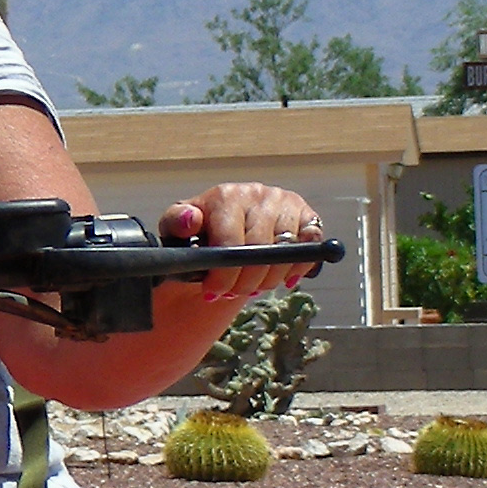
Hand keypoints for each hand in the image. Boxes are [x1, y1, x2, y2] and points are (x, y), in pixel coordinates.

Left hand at [159, 185, 324, 302]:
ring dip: (269, 279)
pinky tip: (281, 279)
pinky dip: (298, 267)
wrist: (226, 231)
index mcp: (226, 196)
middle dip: (245, 282)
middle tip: (232, 293)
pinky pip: (311, 245)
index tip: (214, 292)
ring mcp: (286, 203)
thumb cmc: (198, 233)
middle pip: (261, 251)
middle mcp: (259, 194)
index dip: (224, 275)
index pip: (231, 243)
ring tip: (252, 286)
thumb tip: (189, 219)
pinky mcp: (307, 215)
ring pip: (287, 253)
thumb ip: (175, 222)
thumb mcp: (176, 229)